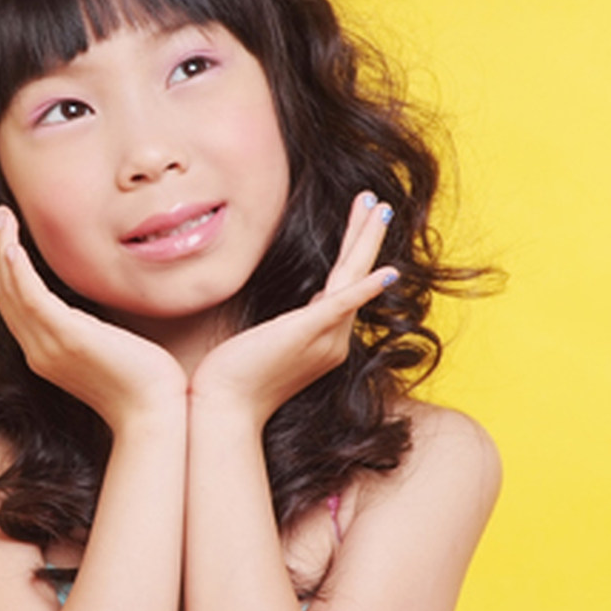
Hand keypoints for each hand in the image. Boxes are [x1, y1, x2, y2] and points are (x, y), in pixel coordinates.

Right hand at [0, 206, 187, 431]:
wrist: (153, 414)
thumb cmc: (141, 383)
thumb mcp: (106, 350)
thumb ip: (90, 331)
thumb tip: (93, 313)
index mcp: (46, 353)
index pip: (14, 306)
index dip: (2, 271)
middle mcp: (39, 351)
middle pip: (6, 295)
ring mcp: (49, 347)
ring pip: (13, 292)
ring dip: (3, 250)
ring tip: (0, 216)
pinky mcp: (67, 338)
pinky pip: (32, 299)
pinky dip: (18, 272)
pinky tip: (11, 247)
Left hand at [191, 192, 398, 425]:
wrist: (224, 408)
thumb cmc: (235, 377)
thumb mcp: (270, 341)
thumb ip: (292, 324)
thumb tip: (304, 305)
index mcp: (324, 337)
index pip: (345, 285)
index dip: (354, 251)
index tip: (361, 221)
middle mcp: (333, 339)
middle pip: (356, 276)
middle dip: (366, 236)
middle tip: (379, 203)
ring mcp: (323, 338)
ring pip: (351, 279)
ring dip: (365, 241)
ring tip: (377, 208)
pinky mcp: (306, 335)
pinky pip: (341, 306)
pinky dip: (364, 288)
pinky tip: (386, 272)